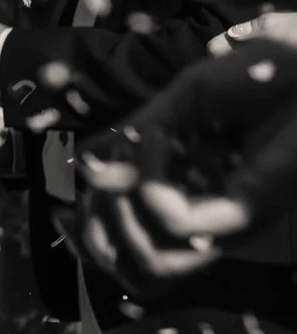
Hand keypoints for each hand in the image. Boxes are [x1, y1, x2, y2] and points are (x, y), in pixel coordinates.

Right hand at [73, 39, 296, 294]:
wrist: (295, 65)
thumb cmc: (249, 80)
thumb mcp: (175, 106)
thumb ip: (134, 144)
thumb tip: (89, 176)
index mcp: (189, 202)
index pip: (130, 255)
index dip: (87, 239)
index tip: (61, 209)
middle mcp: (207, 222)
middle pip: (135, 269)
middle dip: (95, 229)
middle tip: (94, 181)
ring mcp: (226, 222)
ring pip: (152, 260)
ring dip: (118, 211)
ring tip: (127, 159)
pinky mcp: (244, 212)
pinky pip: (175, 220)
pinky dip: (149, 181)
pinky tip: (159, 138)